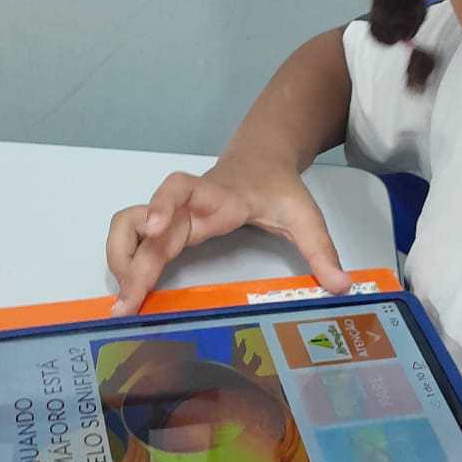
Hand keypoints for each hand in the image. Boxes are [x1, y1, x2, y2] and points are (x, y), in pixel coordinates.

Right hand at [105, 154, 350, 314]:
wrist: (260, 159)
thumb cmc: (278, 187)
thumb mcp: (306, 215)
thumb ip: (322, 250)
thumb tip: (342, 286)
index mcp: (218, 196)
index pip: (181, 190)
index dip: (163, 206)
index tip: (156, 231)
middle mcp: (186, 204)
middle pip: (140, 219)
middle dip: (129, 259)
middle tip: (126, 302)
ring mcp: (171, 214)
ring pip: (127, 227)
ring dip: (118, 259)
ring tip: (124, 302)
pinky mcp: (166, 225)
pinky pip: (134, 239)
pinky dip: (125, 262)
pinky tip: (129, 293)